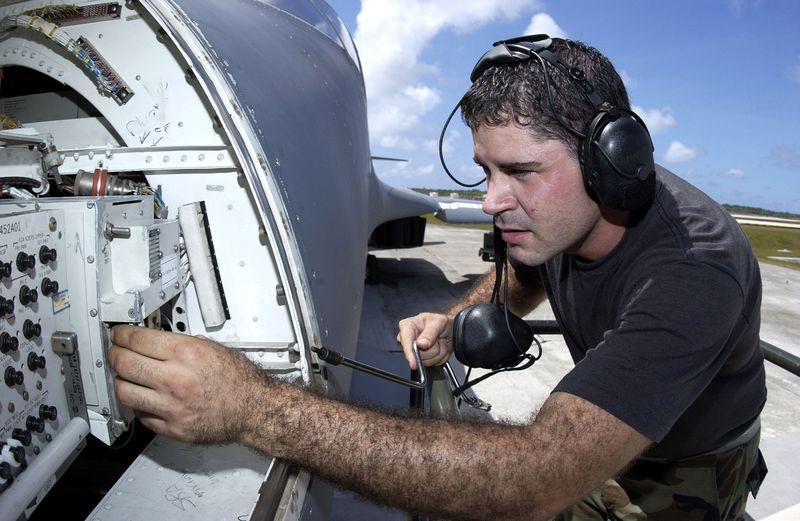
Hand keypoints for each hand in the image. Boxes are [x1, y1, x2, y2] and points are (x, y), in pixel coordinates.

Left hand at [108, 325, 265, 443]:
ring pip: (124, 391)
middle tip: (115, 351)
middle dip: (114, 354)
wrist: (254, 410)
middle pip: (124, 363)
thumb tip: (160, 342)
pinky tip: (144, 397)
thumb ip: (183, 345)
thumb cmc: (240, 380)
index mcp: (186, 354)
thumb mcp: (213, 348)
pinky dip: (138, 404)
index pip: (137, 339)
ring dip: (121, 380)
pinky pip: (140, 415)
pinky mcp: (171, 427)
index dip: (121, 334)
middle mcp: (175, 379)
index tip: (118, 334)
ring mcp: (170, 406)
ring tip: (125, 376)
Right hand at [396, 312, 452, 369]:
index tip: (413, 363)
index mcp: (407, 326)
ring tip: (439, 342)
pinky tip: (439, 348)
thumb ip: (430, 332)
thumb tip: (421, 344)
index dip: (409, 353)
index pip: (405, 342)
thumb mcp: (438, 322)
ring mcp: (414, 351)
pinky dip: (439, 357)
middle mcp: (408, 340)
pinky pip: (431, 364)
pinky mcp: (421, 359)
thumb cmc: (440, 322)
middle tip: (438, 338)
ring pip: (426, 361)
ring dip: (437, 353)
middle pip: (418, 355)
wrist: (449, 329)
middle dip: (431, 350)